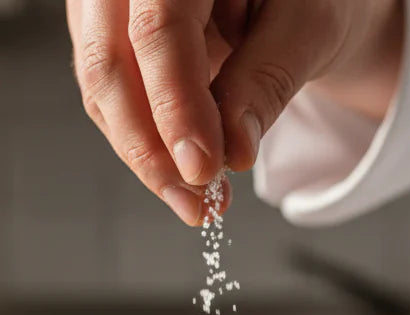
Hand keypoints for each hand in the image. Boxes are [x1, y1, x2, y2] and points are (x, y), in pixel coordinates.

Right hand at [67, 0, 403, 224]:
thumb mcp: (307, 27)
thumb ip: (266, 80)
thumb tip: (233, 150)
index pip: (157, 28)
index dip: (175, 105)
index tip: (202, 168)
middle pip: (109, 62)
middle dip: (151, 146)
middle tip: (197, 199)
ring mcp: (108, 6)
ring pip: (101, 89)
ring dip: (146, 156)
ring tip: (198, 200)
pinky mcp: (105, 39)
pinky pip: (111, 100)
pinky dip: (146, 145)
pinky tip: (184, 176)